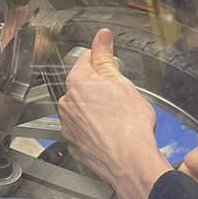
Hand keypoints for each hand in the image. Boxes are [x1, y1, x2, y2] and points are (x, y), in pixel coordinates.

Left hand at [57, 29, 170, 198]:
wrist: (131, 162)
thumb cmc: (130, 125)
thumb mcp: (122, 82)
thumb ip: (106, 57)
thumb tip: (101, 37)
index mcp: (77, 82)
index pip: (86, 59)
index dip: (103, 63)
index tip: (113, 69)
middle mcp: (66, 103)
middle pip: (82, 85)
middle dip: (98, 87)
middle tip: (120, 97)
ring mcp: (68, 126)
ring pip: (81, 108)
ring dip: (94, 109)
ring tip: (117, 118)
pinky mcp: (74, 145)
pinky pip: (82, 130)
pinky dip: (93, 130)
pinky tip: (110, 133)